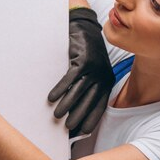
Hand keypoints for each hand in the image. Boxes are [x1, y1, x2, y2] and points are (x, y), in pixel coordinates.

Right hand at [48, 7, 112, 133]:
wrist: (84, 28)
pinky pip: (70, 79)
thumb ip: (92, 86)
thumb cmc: (87, 53)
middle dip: (78, 115)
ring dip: (67, 105)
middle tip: (68, 128)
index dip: (92, 118)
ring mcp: (93, 67)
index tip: (83, 130)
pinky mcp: (82, 60)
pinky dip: (60, 89)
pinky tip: (52, 98)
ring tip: (57, 116)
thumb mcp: (95, 70)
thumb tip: (79, 108)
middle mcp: (103, 75)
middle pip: (89, 100)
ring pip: (78, 91)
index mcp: (107, 80)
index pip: (100, 104)